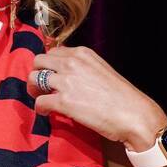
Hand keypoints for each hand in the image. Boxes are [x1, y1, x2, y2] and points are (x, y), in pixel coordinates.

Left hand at [26, 44, 166, 150]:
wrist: (133, 114)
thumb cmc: (121, 96)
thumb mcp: (101, 70)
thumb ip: (82, 68)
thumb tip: (67, 75)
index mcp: (82, 53)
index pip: (53, 52)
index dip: (49, 65)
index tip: (51, 75)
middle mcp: (72, 62)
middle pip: (38, 61)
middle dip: (36, 74)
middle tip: (40, 88)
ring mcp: (66, 81)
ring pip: (33, 79)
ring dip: (34, 91)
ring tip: (42, 99)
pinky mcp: (63, 101)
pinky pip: (39, 101)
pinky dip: (40, 108)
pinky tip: (47, 112)